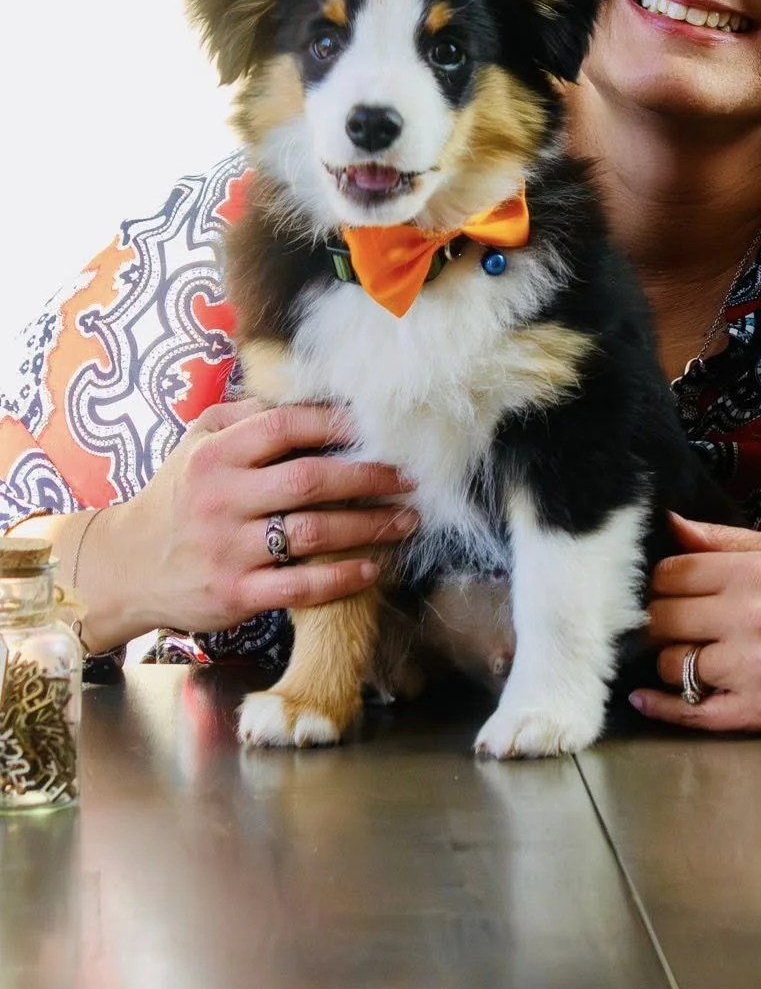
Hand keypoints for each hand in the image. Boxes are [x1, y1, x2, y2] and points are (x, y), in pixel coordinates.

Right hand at [74, 398, 419, 649]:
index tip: (378, 427)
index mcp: (214, 456)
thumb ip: (242, 417)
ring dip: (369, 526)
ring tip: (405, 519)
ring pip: (314, 533)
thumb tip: (301, 394)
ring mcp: (228, 549)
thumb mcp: (194, 445)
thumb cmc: (177, 498)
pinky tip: (373, 566)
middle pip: (310, 480)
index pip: (284, 427)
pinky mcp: (236, 594)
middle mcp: (221, 499)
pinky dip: (343, 576)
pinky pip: (301, 586)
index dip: (336, 423)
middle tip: (408, 478)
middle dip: (368, 477)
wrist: (124, 568)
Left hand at [630, 512, 760, 732]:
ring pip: (670, 665)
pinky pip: (689, 712)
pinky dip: (663, 707)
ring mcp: (752, 668)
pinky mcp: (759, 712)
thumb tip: (668, 524)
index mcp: (754, 573)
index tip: (670, 591)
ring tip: (693, 655)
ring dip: (673, 661)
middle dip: (661, 620)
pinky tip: (648, 699)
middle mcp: (748, 618)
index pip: (669, 574)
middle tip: (674, 624)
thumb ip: (725, 539)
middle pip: (661, 619)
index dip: (662, 582)